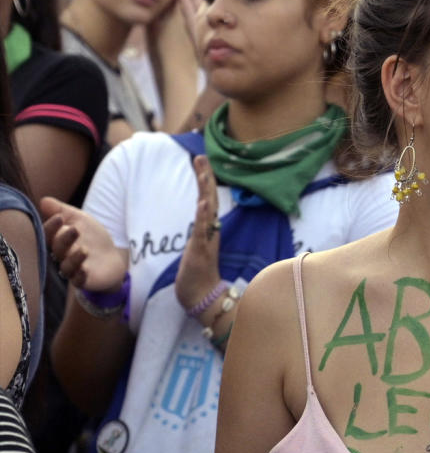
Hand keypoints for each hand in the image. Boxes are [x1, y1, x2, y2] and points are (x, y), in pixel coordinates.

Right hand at [40, 197, 127, 291]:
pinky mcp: (84, 280)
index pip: (48, 235)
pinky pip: (78, 281)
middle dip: (64, 240)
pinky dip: (81, 276)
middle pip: (57, 250)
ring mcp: (72, 270)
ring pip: (66, 267)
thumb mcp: (80, 220)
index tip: (60, 218)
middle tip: (74, 230)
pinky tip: (85, 270)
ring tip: (83, 249)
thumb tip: (44, 200)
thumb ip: (62, 210)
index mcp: (57, 241)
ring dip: (74, 258)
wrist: (112, 258)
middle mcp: (61, 257)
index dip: (51, 227)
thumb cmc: (92, 238)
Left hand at [174, 155, 221, 311]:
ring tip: (204, 173)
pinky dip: (204, 216)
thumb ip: (199, 231)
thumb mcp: (196, 246)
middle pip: (210, 199)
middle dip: (206, 177)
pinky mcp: (201, 251)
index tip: (201, 160)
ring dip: (206, 191)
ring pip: (208, 211)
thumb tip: (199, 217)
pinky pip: (203, 231)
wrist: (202, 296)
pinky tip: (204, 203)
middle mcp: (211, 230)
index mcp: (208, 228)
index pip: (207, 198)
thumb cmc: (197, 273)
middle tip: (201, 157)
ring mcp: (207, 240)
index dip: (205, 179)